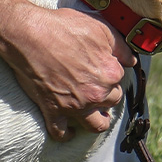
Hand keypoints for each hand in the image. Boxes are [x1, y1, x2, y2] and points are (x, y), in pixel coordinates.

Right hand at [1, 7, 136, 140]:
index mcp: (109, 73)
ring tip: (97, 116)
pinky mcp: (53, 110)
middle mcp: (95, 93)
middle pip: (111, 102)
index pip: (120, 79)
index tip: (101, 66)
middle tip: (97, 87)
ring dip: (98, 121)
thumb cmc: (63, 27)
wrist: (29, 35)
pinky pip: (61, 132)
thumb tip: (132, 60)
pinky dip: (66, 134)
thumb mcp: (100, 28)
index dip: (111, 71)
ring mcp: (74, 105)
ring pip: (95, 125)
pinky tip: (69, 130)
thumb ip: (121, 46)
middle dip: (106, 95)